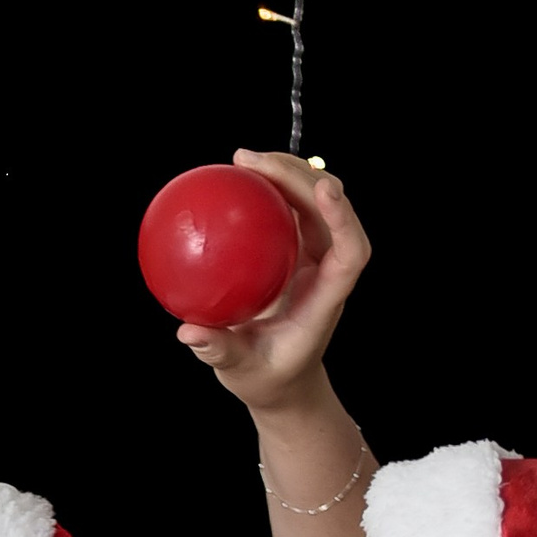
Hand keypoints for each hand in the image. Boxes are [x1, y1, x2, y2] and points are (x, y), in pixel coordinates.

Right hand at [177, 151, 370, 414]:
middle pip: (330, 209)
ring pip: (313, 200)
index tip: (323, 190)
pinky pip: (289, 209)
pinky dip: (268, 188)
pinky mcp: (297, 250)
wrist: (282, 377)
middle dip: (300, 176)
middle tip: (252, 161)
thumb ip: (218, 352)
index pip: (350, 251)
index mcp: (327, 296)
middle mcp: (327, 267)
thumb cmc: (267, 377)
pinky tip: (236, 178)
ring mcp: (315, 255)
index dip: (343, 217)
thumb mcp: (240, 371)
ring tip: (243, 159)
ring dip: (285, 171)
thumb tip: (187, 331)